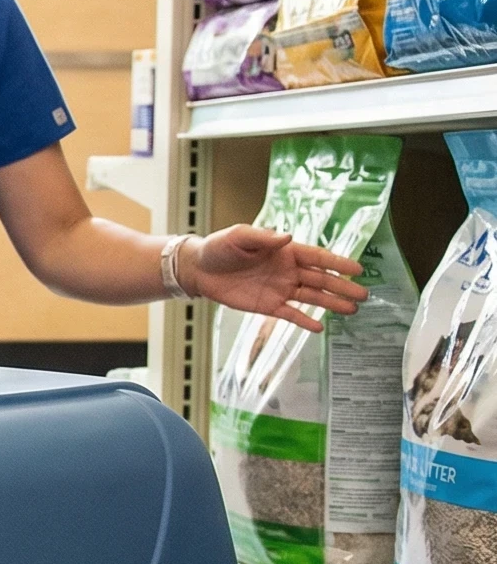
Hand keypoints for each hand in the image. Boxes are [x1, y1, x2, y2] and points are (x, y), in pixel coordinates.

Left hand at [183, 224, 367, 331]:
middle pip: (321, 279)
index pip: (317, 257)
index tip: (358, 269)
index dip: (338, 263)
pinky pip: (290, 314)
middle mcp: (288, 270)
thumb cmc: (219, 247)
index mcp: (285, 251)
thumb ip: (263, 237)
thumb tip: (287, 237)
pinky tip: (320, 327)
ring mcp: (280, 289)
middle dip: (343, 287)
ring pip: (311, 297)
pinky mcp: (268, 305)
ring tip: (352, 310)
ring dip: (331, 303)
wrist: (199, 269)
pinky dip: (304, 321)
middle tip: (364, 294)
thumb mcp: (239, 236)